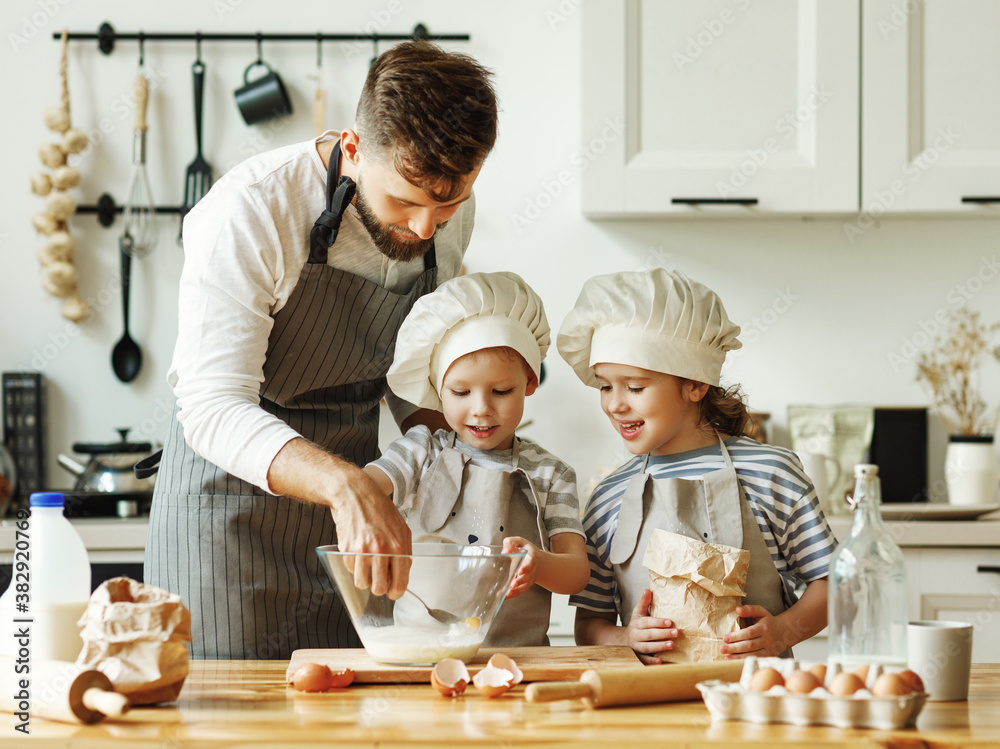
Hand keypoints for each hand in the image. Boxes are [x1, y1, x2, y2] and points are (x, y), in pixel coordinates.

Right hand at [330, 467, 411, 599]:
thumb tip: (402, 574)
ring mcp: (361, 550)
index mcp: (397, 546)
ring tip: (367, 567)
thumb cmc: (380, 510)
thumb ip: (404, 552)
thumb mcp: (402, 528)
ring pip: (362, 583)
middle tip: (379, 580)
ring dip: (364, 579)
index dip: (396, 592)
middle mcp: (380, 550)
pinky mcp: (346, 548)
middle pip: (379, 588)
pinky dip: (354, 566)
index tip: (393, 591)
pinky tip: (358, 553)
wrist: (356, 494)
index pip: (399, 583)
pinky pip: (350, 569)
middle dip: (379, 588)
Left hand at [502, 536, 539, 598]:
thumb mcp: (520, 541)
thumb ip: (511, 542)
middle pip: (527, 576)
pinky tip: (505, 596)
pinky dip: (513, 594)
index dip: (525, 567)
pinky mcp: (525, 585)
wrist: (539, 561)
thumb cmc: (526, 550)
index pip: (530, 563)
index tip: (520, 571)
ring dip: (516, 590)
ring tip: (508, 592)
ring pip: (524, 586)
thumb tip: (505, 551)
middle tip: (512, 584)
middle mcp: (532, 569)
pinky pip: (520, 591)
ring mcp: (529, 578)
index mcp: (531, 557)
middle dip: (520, 581)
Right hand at [626, 589, 678, 664]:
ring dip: (660, 646)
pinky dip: (651, 661)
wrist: (622, 640)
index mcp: (637, 624)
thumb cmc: (636, 625)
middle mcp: (635, 635)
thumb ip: (644, 602)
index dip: (658, 622)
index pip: (648, 622)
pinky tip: (661, 661)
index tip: (670, 621)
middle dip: (663, 634)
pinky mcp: (638, 657)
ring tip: (672, 645)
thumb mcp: (638, 613)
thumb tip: (648, 590)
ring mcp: (636, 647)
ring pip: (647, 647)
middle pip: (649, 635)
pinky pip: (644, 660)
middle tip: (677, 633)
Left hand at [721, 605, 790, 657]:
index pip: (749, 633)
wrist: (785, 632)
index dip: (737, 636)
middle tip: (722, 649)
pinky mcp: (769, 657)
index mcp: (764, 628)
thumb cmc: (768, 621)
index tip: (725, 638)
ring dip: (739, 657)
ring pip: (753, 655)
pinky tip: (736, 663)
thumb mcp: (761, 612)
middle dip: (735, 648)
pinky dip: (746, 662)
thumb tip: (737, 609)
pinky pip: (757, 660)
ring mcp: (769, 650)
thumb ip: (749, 609)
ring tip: (726, 658)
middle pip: (750, 645)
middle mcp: (768, 640)